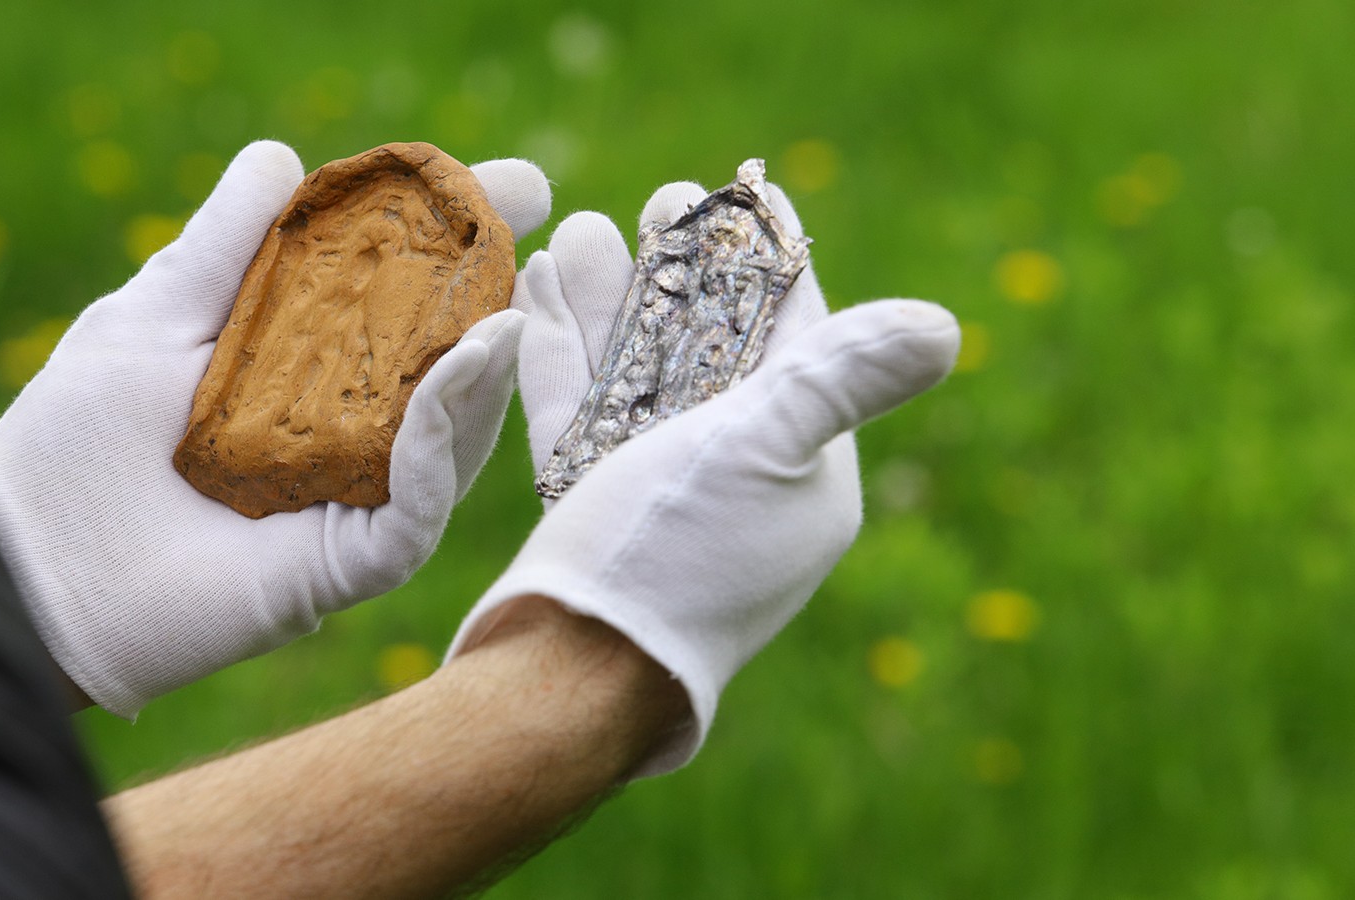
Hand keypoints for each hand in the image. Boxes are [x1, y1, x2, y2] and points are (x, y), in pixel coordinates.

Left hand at [0, 141, 550, 715]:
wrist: (23, 565)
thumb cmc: (73, 444)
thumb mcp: (153, 319)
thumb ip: (222, 248)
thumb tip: (283, 155)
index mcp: (303, 377)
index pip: (398, 303)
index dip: (455, 244)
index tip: (509, 186)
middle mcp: (343, 439)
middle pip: (445, 365)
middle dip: (496, 289)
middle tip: (532, 217)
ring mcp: (350, 503)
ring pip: (452, 435)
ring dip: (486, 361)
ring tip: (508, 294)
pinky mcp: (345, 565)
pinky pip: (416, 505)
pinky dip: (444, 438)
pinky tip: (460, 366)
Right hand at [448, 180, 958, 774]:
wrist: (567, 675)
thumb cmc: (674, 558)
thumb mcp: (764, 454)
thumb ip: (838, 381)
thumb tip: (947, 327)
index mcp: (805, 471)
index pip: (800, 341)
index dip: (766, 262)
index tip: (742, 193)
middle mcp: (741, 480)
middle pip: (712, 347)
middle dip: (682, 270)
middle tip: (661, 200)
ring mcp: (663, 496)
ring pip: (637, 372)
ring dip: (610, 299)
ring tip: (580, 229)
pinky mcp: (594, 508)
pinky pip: (582, 413)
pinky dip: (563, 356)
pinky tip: (536, 297)